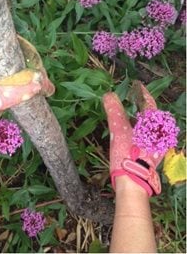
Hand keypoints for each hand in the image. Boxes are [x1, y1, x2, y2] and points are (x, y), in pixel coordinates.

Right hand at [103, 81, 162, 196]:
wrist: (133, 182)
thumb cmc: (127, 154)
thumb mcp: (117, 130)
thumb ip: (113, 110)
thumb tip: (108, 95)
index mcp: (153, 125)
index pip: (149, 102)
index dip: (142, 92)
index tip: (137, 85)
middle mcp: (159, 133)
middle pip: (151, 114)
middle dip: (142, 105)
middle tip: (132, 98)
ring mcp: (158, 144)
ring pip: (150, 125)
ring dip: (141, 118)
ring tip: (130, 113)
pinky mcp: (153, 153)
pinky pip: (148, 135)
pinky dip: (141, 128)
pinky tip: (131, 131)